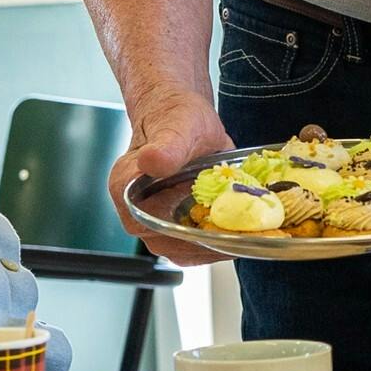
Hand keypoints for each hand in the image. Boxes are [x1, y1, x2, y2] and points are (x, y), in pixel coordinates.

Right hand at [110, 87, 231, 268]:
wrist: (186, 119)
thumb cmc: (177, 119)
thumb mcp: (178, 128)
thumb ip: (167, 147)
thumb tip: (152, 161)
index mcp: (124, 189)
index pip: (148, 225)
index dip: (184, 232)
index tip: (218, 225)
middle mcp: (136, 213)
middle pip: (172, 245)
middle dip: (209, 242)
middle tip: (242, 230)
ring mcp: (157, 225)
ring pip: (187, 251)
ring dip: (218, 244)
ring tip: (246, 229)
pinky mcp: (177, 229)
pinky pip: (198, 247)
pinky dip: (221, 241)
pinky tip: (241, 228)